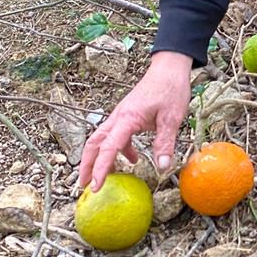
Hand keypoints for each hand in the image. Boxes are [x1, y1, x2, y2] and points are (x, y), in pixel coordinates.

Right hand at [77, 51, 192, 191]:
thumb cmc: (170, 90)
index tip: (96, 186)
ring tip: (100, 178)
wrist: (169, 69)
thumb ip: (165, 143)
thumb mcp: (172, 118)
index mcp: (127, 119)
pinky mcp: (127, 116)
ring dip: (99, 159)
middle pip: (94, 144)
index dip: (101, 168)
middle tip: (84, 186)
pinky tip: (131, 160)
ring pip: (101, 140)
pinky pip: (115, 136)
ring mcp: (121, 116)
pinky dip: (118, 150)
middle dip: (86, 166)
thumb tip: (162, 167)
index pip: (108, 148)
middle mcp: (118, 117)